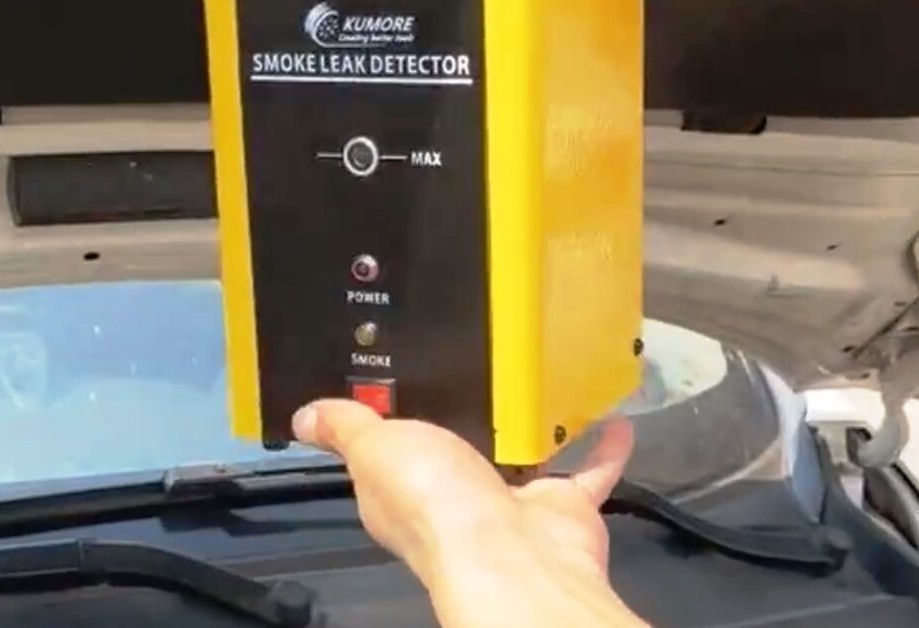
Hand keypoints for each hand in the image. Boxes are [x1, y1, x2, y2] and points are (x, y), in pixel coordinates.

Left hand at [292, 401, 647, 627]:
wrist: (510, 554)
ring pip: (521, 460)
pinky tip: (614, 417)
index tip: (398, 380)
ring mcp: (511, 506)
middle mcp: (456, 500)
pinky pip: (584, 471)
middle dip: (467, 419)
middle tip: (480, 365)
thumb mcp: (373, 447)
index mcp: (403, 488)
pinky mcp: (560, 507)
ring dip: (533, 431)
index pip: (390, 453)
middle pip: (459, 454)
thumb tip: (304, 416)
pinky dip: (601, 448)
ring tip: (543, 382)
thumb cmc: (433, 501)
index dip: (389, 423)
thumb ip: (345, 427)